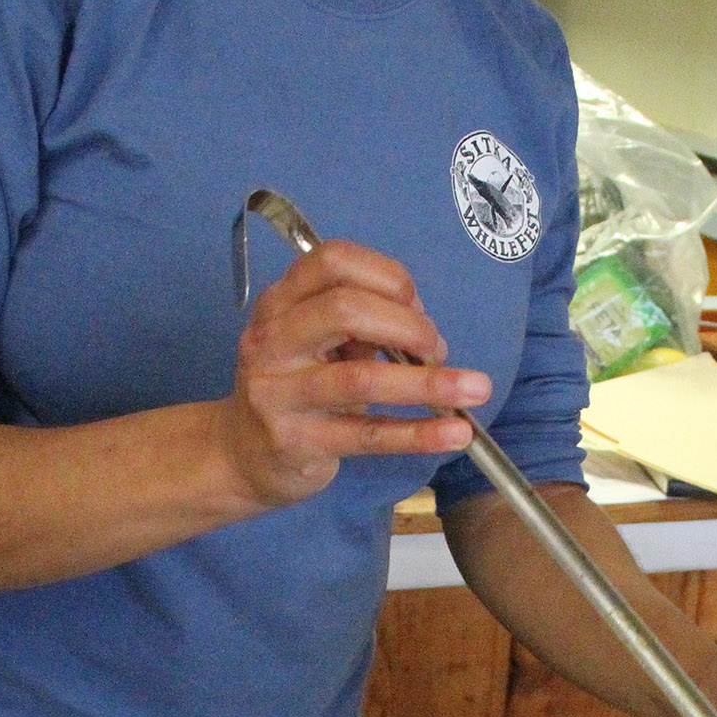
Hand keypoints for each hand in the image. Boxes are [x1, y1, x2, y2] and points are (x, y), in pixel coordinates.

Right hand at [215, 239, 490, 510]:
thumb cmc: (295, 389)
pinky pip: (367, 436)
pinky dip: (419, 434)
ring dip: (428, 383)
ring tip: (475, 388)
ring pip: (361, 379)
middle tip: (435, 350)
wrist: (241, 455)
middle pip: (346, 309)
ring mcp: (278, 394)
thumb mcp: (316, 344)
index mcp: (280, 303)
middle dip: (409, 326)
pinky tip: (455, 434)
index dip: (388, 276)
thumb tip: (425, 330)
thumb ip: (361, 325)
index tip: (416, 305)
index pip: (334, 261)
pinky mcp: (295, 443)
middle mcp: (271, 341)